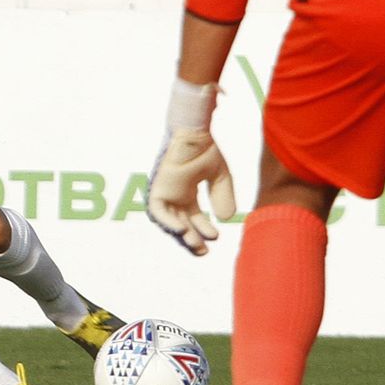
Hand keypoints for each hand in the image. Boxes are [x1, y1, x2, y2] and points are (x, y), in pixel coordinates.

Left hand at [147, 128, 235, 256]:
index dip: (203, 230)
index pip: (193, 218)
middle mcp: (175, 195)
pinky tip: (182, 230)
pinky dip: (168, 222)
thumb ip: (222, 196)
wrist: (195, 132)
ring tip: (195, 243)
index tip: (215, 238)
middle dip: (192, 238)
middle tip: (203, 251)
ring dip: (182, 234)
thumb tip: (227, 219)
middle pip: (182, 223)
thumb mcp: (220, 177)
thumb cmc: (205, 149)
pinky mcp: (157, 188)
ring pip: (170, 221)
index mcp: (187, 192)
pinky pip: (158, 211)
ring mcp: (165, 192)